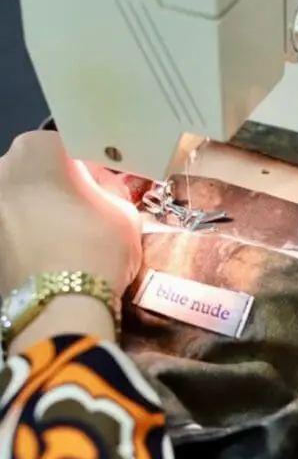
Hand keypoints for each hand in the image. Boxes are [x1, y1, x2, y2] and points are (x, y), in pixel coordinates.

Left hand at [0, 132, 142, 297]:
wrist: (60, 312)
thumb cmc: (96, 249)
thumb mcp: (124, 213)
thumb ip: (110, 192)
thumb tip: (100, 191)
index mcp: (35, 151)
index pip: (69, 147)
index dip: (92, 168)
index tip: (106, 190)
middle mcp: (0, 171)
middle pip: (36, 171)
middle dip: (59, 186)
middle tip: (86, 214)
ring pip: (20, 202)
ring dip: (39, 213)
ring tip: (65, 241)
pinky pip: (11, 230)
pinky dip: (26, 238)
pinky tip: (48, 259)